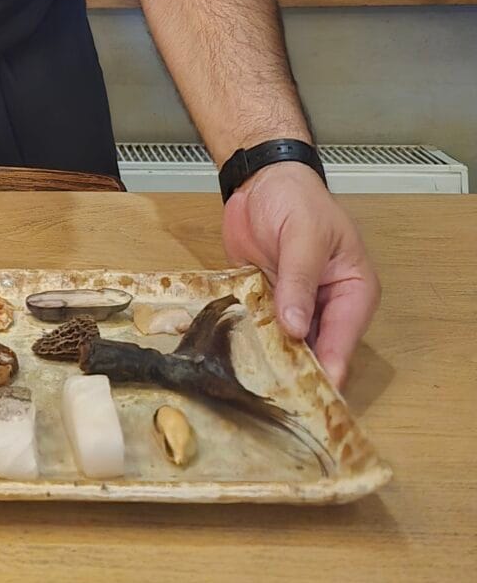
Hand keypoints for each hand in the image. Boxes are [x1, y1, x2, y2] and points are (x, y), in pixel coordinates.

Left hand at [221, 162, 379, 389]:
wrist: (260, 179)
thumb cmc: (296, 198)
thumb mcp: (304, 235)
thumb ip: (299, 279)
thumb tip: (295, 328)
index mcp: (353, 292)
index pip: (343, 341)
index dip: (327, 370)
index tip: (310, 399)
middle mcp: (326, 307)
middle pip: (315, 351)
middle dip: (296, 374)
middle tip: (272, 403)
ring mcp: (293, 307)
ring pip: (285, 346)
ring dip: (269, 362)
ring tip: (248, 391)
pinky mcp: (264, 302)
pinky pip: (259, 329)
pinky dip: (248, 343)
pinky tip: (231, 363)